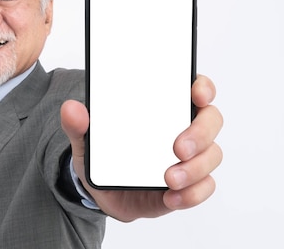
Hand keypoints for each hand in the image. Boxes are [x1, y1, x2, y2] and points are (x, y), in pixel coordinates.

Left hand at [61, 74, 222, 220]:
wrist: (104, 192)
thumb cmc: (105, 156)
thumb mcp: (86, 139)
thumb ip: (78, 124)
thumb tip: (71, 108)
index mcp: (165, 107)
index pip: (195, 87)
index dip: (202, 87)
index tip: (196, 94)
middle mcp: (184, 128)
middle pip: (211, 120)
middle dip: (200, 133)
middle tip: (177, 148)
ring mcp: (190, 157)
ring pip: (212, 155)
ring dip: (196, 168)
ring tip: (169, 179)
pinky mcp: (189, 184)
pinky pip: (204, 187)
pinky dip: (192, 193)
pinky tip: (171, 197)